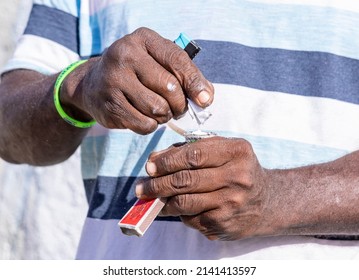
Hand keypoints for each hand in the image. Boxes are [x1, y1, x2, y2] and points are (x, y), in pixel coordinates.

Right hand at [73, 27, 213, 133]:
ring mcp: (113, 80)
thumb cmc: (137, 72)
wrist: (94, 84)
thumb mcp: (158, 62)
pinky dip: (151, 126)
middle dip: (180, 104)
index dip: (195, 82)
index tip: (205, 100)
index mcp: (143, 39)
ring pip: (157, 108)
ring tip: (160, 111)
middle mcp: (125, 55)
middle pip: (169, 88)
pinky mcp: (109, 105)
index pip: (176, 60)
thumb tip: (206, 99)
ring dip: (165, 116)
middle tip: (177, 107)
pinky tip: (146, 117)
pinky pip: (144, 124)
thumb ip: (184, 76)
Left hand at [136, 137, 274, 240]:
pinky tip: (177, 208)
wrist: (267, 202)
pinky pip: (192, 218)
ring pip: (185, 202)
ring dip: (162, 202)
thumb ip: (190, 150)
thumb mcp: (222, 151)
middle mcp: (237, 177)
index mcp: (236, 152)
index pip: (193, 155)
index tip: (150, 166)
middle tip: (141, 187)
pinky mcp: (225, 224)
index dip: (167, 161)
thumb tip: (154, 160)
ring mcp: (232, 203)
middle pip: (186, 180)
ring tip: (150, 198)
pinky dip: (179, 213)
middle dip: (157, 184)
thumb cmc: (237, 170)